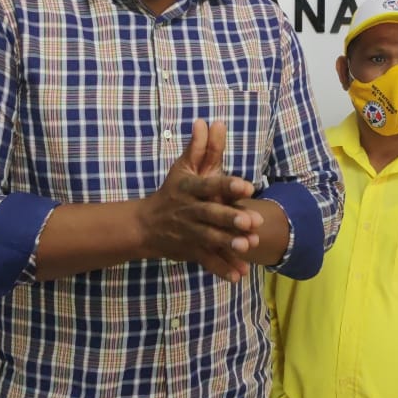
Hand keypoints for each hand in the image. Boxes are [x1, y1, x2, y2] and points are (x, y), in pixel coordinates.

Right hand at [139, 119, 262, 281]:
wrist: (145, 225)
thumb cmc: (171, 191)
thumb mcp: (183, 168)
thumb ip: (199, 147)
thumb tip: (208, 122)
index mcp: (191, 189)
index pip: (210, 185)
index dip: (228, 186)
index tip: (248, 187)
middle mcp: (190, 211)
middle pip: (211, 214)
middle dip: (230, 218)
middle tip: (252, 221)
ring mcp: (189, 232)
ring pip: (210, 239)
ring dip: (229, 244)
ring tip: (249, 247)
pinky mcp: (190, 250)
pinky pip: (206, 260)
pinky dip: (221, 269)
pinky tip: (238, 275)